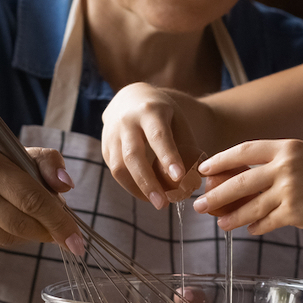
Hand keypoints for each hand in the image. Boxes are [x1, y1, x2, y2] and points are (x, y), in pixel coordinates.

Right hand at [0, 140, 84, 253]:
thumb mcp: (8, 150)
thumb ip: (44, 162)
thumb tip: (67, 186)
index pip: (33, 199)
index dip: (59, 222)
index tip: (78, 240)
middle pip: (24, 224)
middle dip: (48, 231)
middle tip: (62, 232)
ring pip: (11, 237)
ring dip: (28, 231)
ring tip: (23, 213)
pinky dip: (6, 235)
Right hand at [102, 82, 204, 208]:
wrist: (130, 98)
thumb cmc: (161, 113)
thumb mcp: (178, 120)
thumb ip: (187, 145)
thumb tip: (197, 177)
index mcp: (149, 111)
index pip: (158, 136)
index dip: (168, 157)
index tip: (179, 177)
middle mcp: (126, 121)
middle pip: (133, 155)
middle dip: (148, 182)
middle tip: (163, 204)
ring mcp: (111, 135)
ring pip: (119, 167)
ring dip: (138, 189)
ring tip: (158, 202)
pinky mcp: (105, 148)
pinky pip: (116, 172)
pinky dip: (131, 186)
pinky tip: (147, 194)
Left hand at [192, 139, 302, 235]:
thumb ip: (278, 168)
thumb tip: (243, 185)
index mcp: (288, 147)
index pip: (244, 150)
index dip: (220, 160)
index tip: (204, 170)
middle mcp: (286, 165)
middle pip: (239, 181)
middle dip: (216, 194)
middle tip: (199, 204)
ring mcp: (290, 189)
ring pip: (249, 206)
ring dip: (231, 216)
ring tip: (220, 223)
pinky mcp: (296, 213)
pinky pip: (266, 222)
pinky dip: (255, 227)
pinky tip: (250, 230)